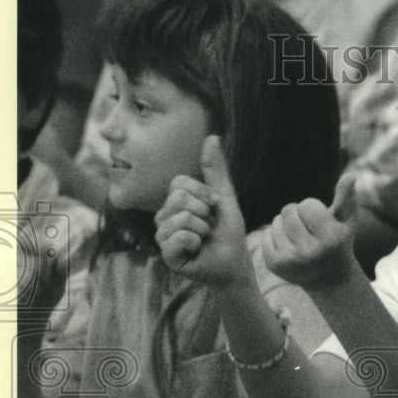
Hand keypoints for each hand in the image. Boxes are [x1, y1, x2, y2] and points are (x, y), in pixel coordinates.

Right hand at [154, 135, 251, 288]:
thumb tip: (212, 136)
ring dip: (202, 228)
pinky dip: (194, 242)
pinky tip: (197, 249)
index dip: (204, 194)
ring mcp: (162, 237)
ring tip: (204, 238)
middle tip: (209, 226)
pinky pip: (176, 238)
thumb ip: (215, 170)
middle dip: (204, 212)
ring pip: (179, 218)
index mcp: (174, 202)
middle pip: (178, 198)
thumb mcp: (224, 196)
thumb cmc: (228, 231)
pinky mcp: (166, 255)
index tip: (214, 207)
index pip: (179, 183)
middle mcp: (163, 217)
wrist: (235, 261)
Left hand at [263, 173, 357, 289]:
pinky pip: (266, 235)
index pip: (307, 205)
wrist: (329, 279)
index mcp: (330, 239)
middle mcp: (310, 252)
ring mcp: (290, 261)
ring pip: (276, 221)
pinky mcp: (275, 265)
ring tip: (299, 237)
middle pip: (288, 210)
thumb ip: (348, 197)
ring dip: (286, 224)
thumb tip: (350, 175)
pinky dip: (275, 236)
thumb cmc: (339, 241)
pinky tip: (289, 246)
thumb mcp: (347, 220)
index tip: (320, 221)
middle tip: (308, 227)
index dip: (313, 208)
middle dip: (298, 214)